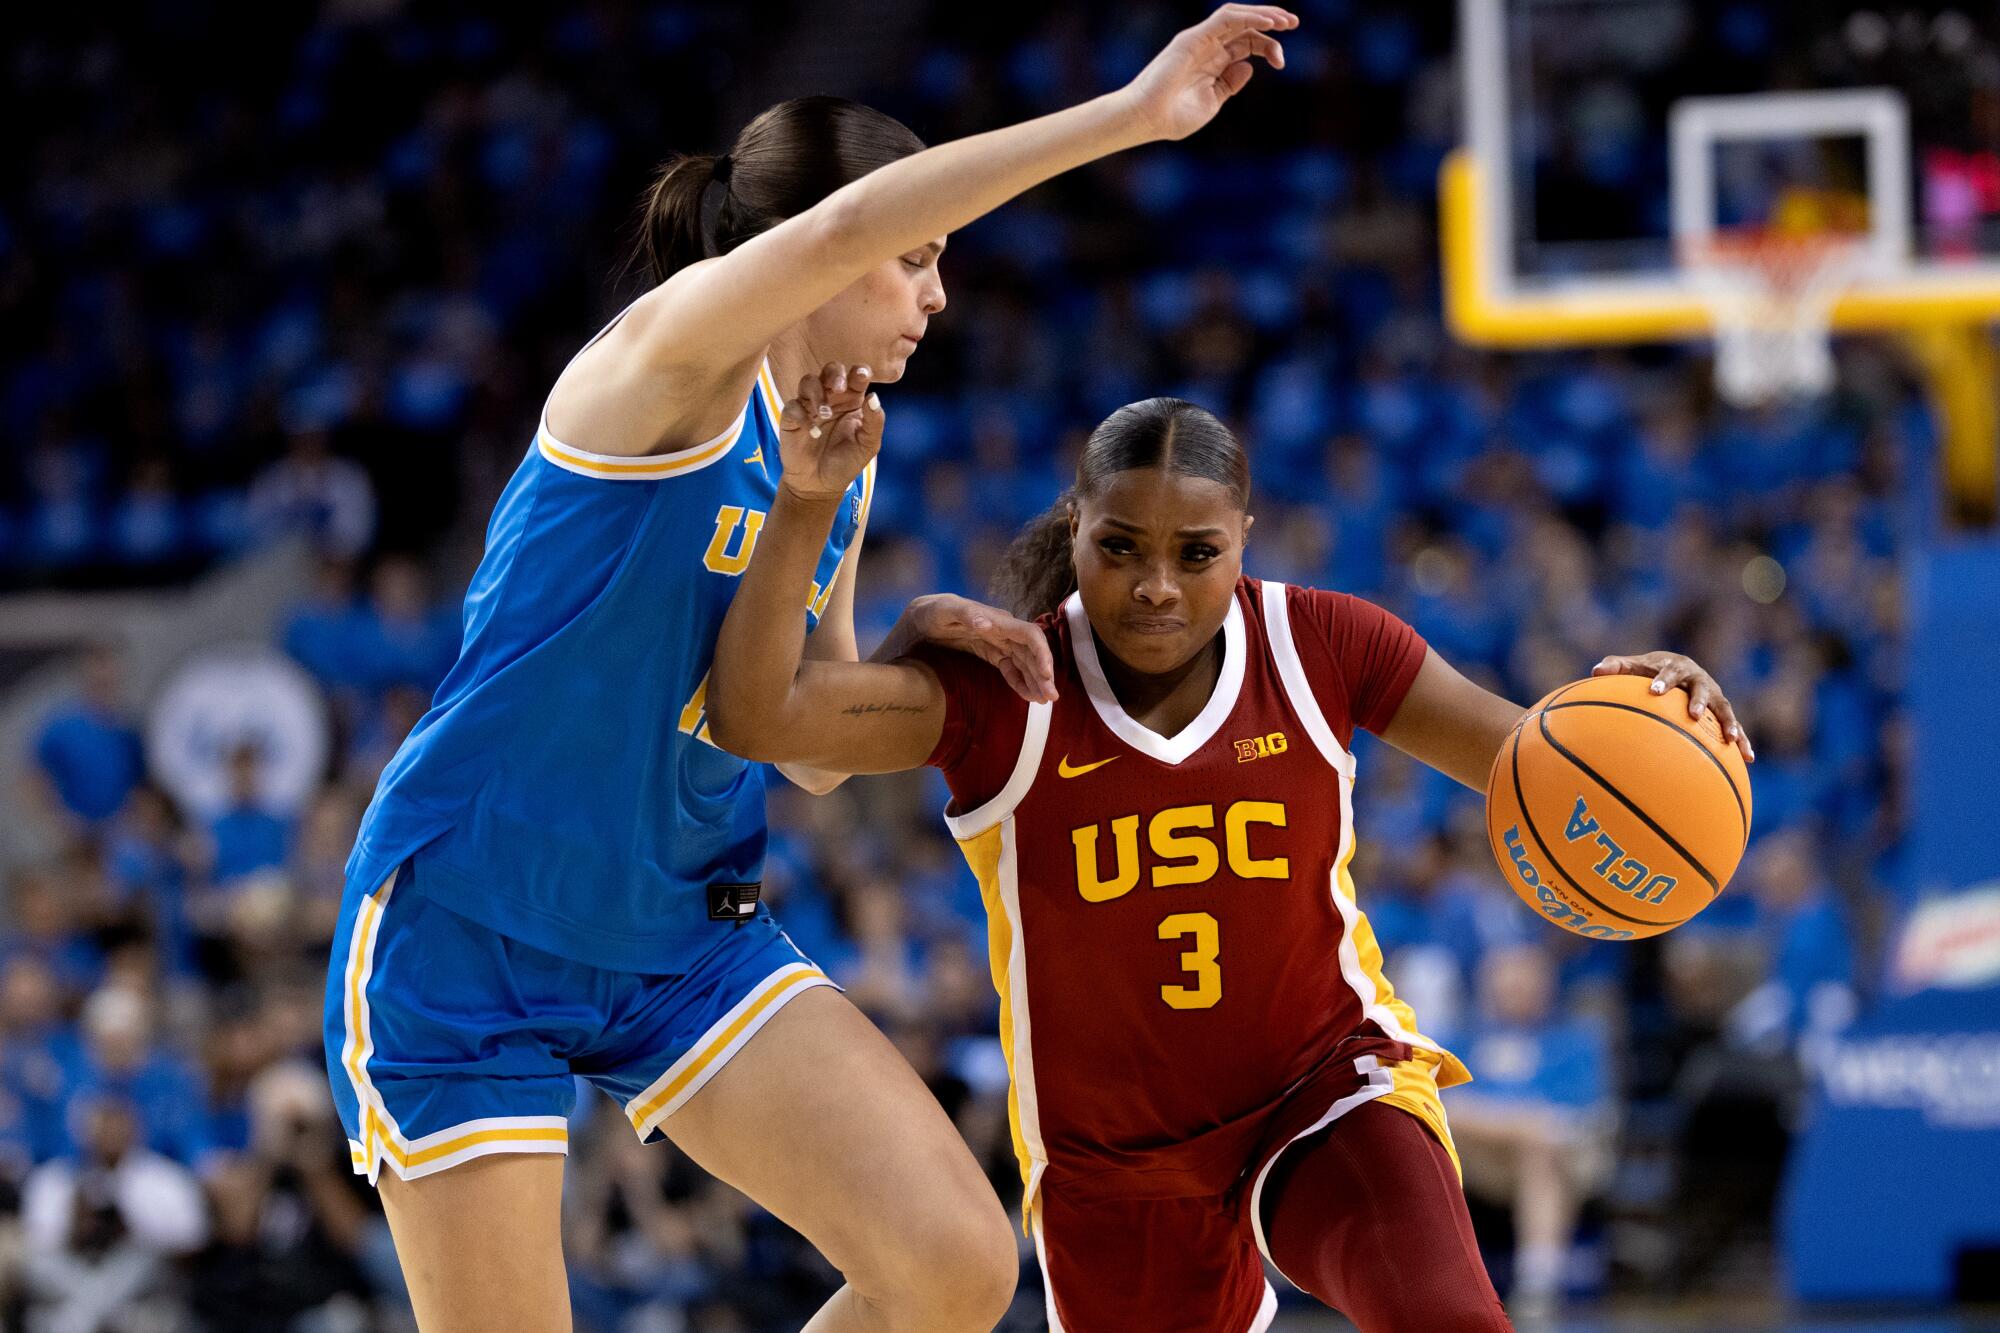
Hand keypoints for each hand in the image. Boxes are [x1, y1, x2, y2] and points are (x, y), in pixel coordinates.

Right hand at [777, 362, 881, 502]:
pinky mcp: (792, 417)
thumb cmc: (846, 462)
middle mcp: (832, 398)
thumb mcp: (867, 445)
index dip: (858, 372)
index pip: (856, 376)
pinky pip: (792, 405)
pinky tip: (812, 432)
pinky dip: (802, 415)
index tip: (860, 377)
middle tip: (839, 388)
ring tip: (824, 414)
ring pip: (808, 380)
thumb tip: (874, 396)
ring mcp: (810, 405)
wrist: (820, 485)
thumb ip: (874, 421)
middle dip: (835, 374)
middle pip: (831, 370)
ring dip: (817, 393)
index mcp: (853, 400)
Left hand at [902, 594, 1057, 703]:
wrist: (922, 617)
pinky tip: (1028, 696)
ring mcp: (999, 643)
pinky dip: (1021, 682)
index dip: (1042, 654)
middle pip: (1032, 653)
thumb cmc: (935, 610)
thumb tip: (986, 624)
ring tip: (1044, 701)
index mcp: (999, 620)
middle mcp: (1005, 631)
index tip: (1046, 674)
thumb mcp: (946, 610)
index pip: (1030, 635)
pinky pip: (1011, 669)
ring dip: (1036, 681)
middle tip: (1052, 697)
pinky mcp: (992, 653)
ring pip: (1025, 663)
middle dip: (1043, 674)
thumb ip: (967, 615)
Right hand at [1118, 5, 1296, 142]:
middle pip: (1245, 26)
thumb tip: (1250, 67)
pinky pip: (1225, 19)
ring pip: (1236, 16)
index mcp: (1214, 62)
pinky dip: (1248, 18)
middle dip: (1272, 22)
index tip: (1281, 63)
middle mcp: (1208, 46)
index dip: (1269, 47)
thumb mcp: (1212, 101)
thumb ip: (1230, 84)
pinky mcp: (1193, 38)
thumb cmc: (1173, 117)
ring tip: (1285, 21)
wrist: (1147, 119)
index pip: (1247, 43)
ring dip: (1263, 14)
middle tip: (1294, 24)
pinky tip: (1268, 23)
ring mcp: (1200, 41)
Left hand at [1592, 652, 1754, 761]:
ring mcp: (1713, 697)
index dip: (1664, 680)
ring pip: (1724, 708)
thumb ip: (1615, 666)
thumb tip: (1595, 670)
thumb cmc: (1649, 669)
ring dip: (1729, 723)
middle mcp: (1699, 680)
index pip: (1670, 671)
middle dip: (1697, 701)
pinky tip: (1749, 759)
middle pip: (1702, 689)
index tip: (1654, 691)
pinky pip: (1735, 727)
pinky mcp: (1721, 713)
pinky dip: (1744, 741)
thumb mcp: (1632, 666)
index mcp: (1677, 667)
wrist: (1678, 666)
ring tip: (1732, 739)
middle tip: (1692, 714)